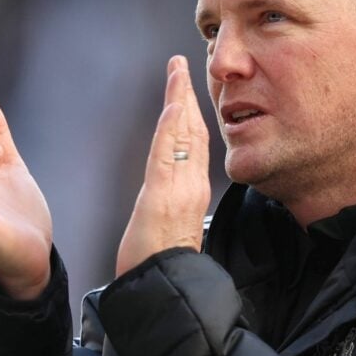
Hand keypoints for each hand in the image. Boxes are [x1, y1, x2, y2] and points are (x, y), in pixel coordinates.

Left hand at [115, 56, 210, 277]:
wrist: (162, 292)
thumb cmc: (160, 267)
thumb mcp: (170, 231)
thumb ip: (174, 209)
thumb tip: (174, 201)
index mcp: (191, 193)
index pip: (195, 144)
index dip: (192, 113)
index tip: (186, 88)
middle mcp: (190, 186)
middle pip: (192, 131)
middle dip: (186, 94)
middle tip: (181, 63)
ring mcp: (179, 190)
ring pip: (183, 135)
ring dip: (179, 99)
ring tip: (177, 69)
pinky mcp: (163, 196)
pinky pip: (168, 154)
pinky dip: (171, 126)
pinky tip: (171, 104)